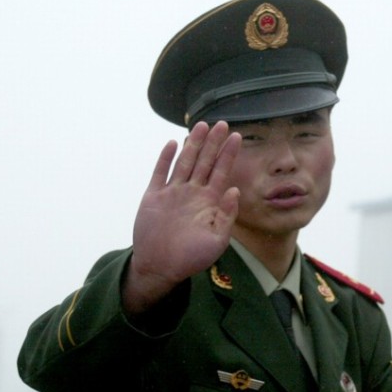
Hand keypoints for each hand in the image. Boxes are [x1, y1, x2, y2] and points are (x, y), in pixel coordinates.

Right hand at [125, 121, 241, 313]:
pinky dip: (166, 158)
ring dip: (193, 144)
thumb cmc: (191, 258)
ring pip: (185, 162)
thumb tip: (234, 189)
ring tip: (201, 125)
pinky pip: (160, 173)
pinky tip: (173, 144)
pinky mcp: (154, 196)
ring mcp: (173, 193)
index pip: (221, 172)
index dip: (229, 154)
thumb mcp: (217, 241)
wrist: (160, 267)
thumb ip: (227, 215)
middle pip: (205, 161)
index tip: (237, 136)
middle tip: (222, 123)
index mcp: (209, 202)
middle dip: (213, 143)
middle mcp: (192, 193)